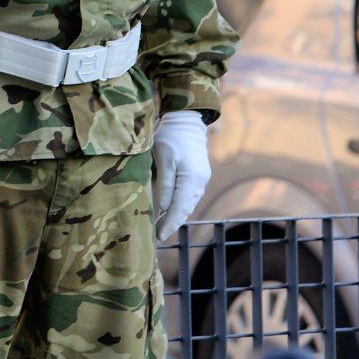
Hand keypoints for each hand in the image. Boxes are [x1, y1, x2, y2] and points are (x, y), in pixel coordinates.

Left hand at [152, 110, 210, 240]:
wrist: (186, 121)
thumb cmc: (171, 137)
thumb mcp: (163, 159)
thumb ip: (164, 184)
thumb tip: (163, 208)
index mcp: (191, 179)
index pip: (179, 208)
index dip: (169, 223)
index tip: (159, 236)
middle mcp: (199, 183)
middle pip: (185, 209)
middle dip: (172, 223)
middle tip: (158, 236)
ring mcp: (201, 180)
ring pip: (187, 204)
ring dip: (176, 216)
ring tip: (161, 227)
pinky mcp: (198, 177)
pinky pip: (188, 197)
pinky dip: (179, 206)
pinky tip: (168, 211)